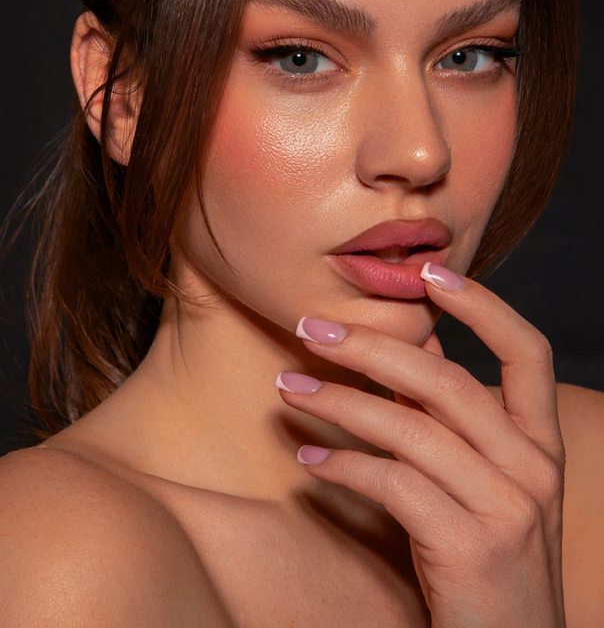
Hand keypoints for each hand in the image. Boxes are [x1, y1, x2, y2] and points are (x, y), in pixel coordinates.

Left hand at [275, 263, 566, 627]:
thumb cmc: (486, 558)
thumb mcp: (484, 481)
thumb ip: (452, 416)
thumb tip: (410, 346)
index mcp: (540, 444)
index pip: (529, 353)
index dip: (485, 305)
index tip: (430, 271)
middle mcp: (534, 468)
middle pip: (447, 381)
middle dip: (372, 346)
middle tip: (311, 327)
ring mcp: (507, 508)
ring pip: (411, 428)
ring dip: (340, 401)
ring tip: (289, 388)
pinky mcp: (470, 547)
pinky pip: (394, 484)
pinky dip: (344, 465)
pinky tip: (308, 461)